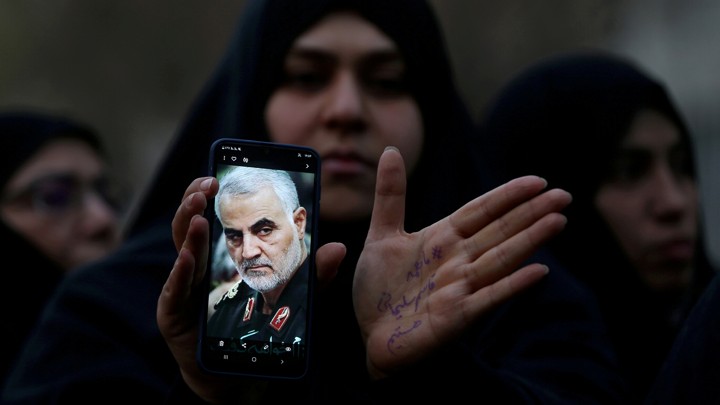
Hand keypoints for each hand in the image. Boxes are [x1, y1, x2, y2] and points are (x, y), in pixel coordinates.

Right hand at [158, 177, 345, 402]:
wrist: (237, 373)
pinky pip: (175, 290)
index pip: (212, 217)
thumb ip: (312, 275)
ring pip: (181, 251)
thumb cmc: (260, 329)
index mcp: (219, 255)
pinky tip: (187, 256)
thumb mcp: (293, 296)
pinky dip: (180, 271)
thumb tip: (337, 247)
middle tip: (206, 184)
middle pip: (190, 226)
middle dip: (195, 201)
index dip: (209, 194)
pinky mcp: (173, 314)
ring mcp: (181, 289)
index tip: (217, 174)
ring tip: (198, 211)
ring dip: (189, 229)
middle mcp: (195, 267)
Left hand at [353, 146, 570, 378]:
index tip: (537, 181)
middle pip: (499, 231)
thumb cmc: (379, 289)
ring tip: (557, 221)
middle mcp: (457, 261)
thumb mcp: (381, 235)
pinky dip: (512, 285)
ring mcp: (460, 288)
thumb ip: (391, 195)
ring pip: (500, 259)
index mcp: (442, 238)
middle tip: (564, 196)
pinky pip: (488, 297)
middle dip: (531, 213)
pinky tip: (539, 271)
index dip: (508, 196)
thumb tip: (391, 149)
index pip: (481, 211)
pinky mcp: (456, 317)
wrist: (370, 336)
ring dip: (529, 241)